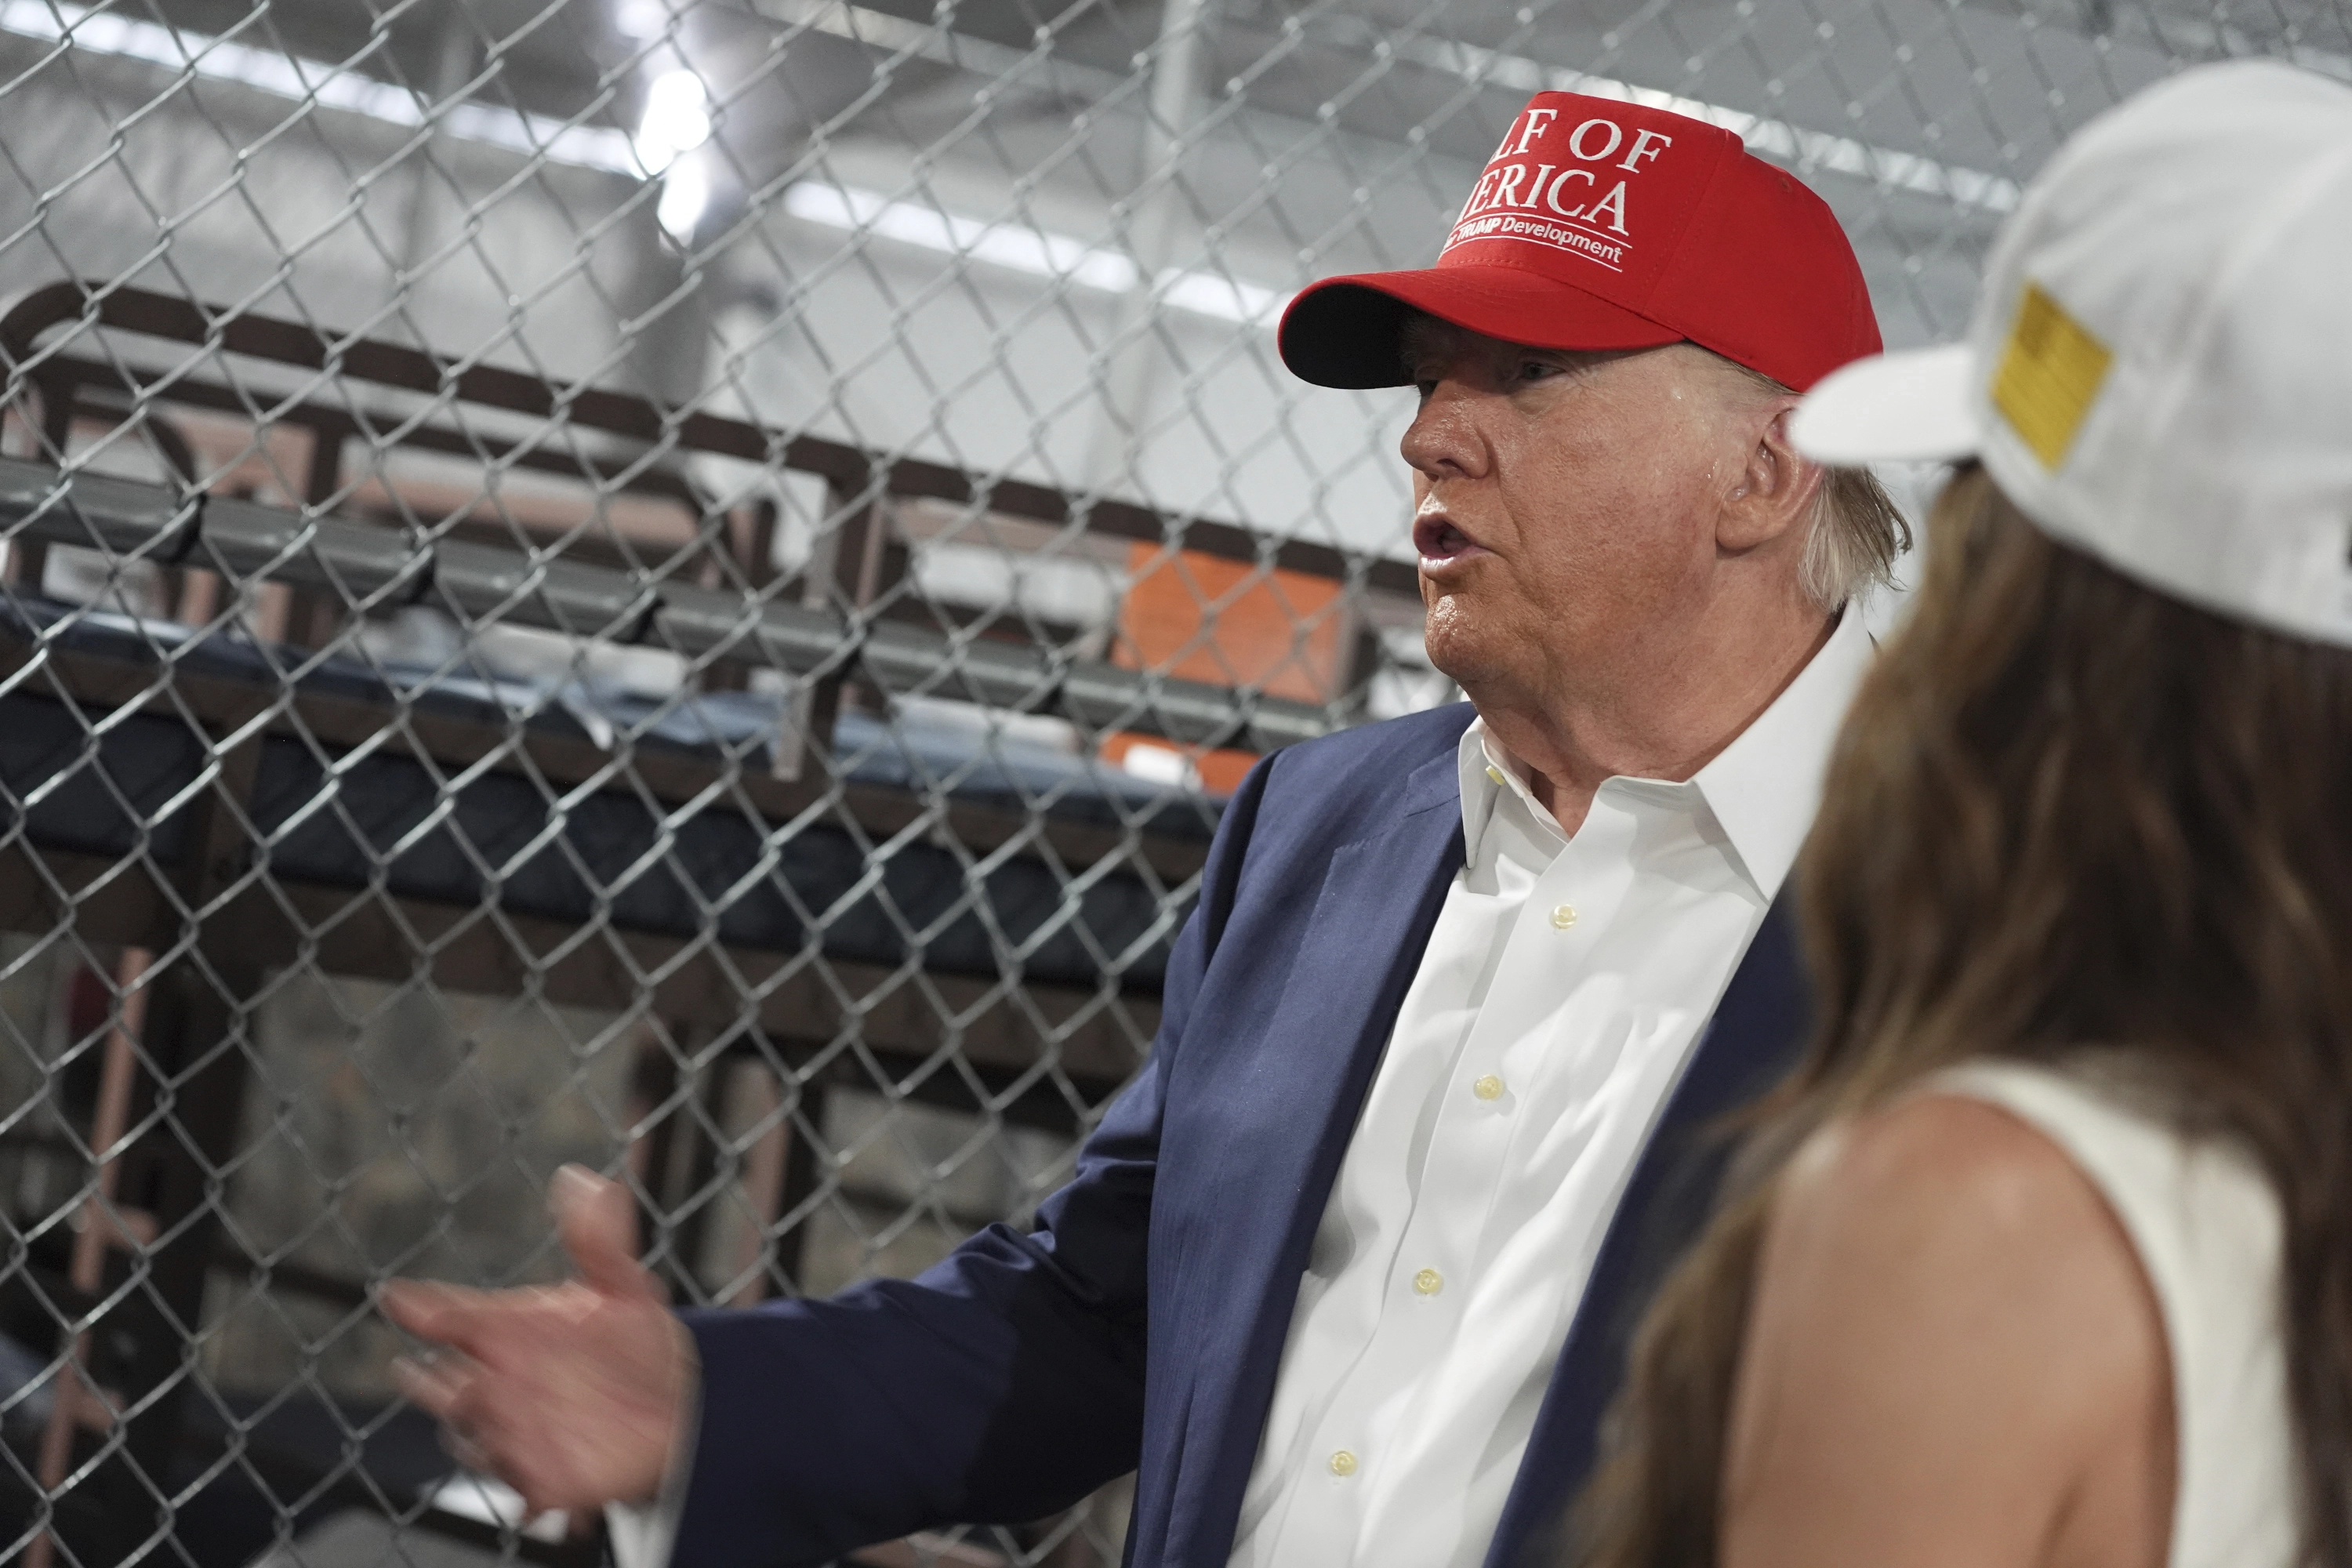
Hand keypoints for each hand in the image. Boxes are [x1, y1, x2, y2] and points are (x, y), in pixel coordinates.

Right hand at [383, 1165, 693, 1514]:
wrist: (679, 1411)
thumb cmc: (637, 1348)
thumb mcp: (625, 1291)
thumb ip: (600, 1241)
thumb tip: (583, 1179)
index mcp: (508, 1332)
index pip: (447, 1315)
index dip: (419, 1306)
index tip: (395, 1294)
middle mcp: (499, 1382)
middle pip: (440, 1383)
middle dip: (429, 1379)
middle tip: (420, 1368)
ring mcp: (513, 1432)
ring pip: (467, 1431)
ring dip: (472, 1422)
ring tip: (482, 1402)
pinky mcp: (541, 1477)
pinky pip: (517, 1483)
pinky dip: (519, 1477)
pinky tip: (532, 1474)